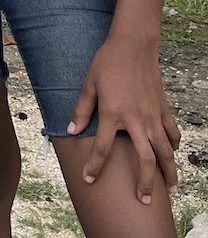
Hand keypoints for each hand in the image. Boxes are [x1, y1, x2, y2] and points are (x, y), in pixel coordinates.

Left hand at [67, 37, 180, 204]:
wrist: (133, 46)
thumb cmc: (107, 63)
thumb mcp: (88, 85)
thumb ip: (81, 110)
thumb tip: (71, 130)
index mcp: (113, 114)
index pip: (102, 148)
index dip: (94, 166)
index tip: (90, 180)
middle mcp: (136, 120)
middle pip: (145, 159)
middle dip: (145, 182)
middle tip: (142, 199)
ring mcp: (153, 115)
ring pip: (165, 151)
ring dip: (168, 171)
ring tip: (170, 188)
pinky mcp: (163, 109)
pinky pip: (172, 132)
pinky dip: (173, 146)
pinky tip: (172, 154)